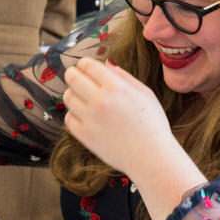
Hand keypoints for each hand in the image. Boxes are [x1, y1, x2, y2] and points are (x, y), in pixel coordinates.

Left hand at [62, 57, 174, 174]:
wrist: (151, 157)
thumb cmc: (152, 124)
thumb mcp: (144, 93)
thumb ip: (123, 76)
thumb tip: (106, 63)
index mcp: (116, 87)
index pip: (87, 65)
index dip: (84, 64)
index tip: (84, 67)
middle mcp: (100, 101)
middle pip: (72, 78)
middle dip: (73, 74)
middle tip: (77, 78)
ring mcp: (90, 119)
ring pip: (68, 97)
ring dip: (74, 94)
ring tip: (84, 99)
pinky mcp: (84, 135)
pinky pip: (69, 118)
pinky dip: (75, 115)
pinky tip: (86, 116)